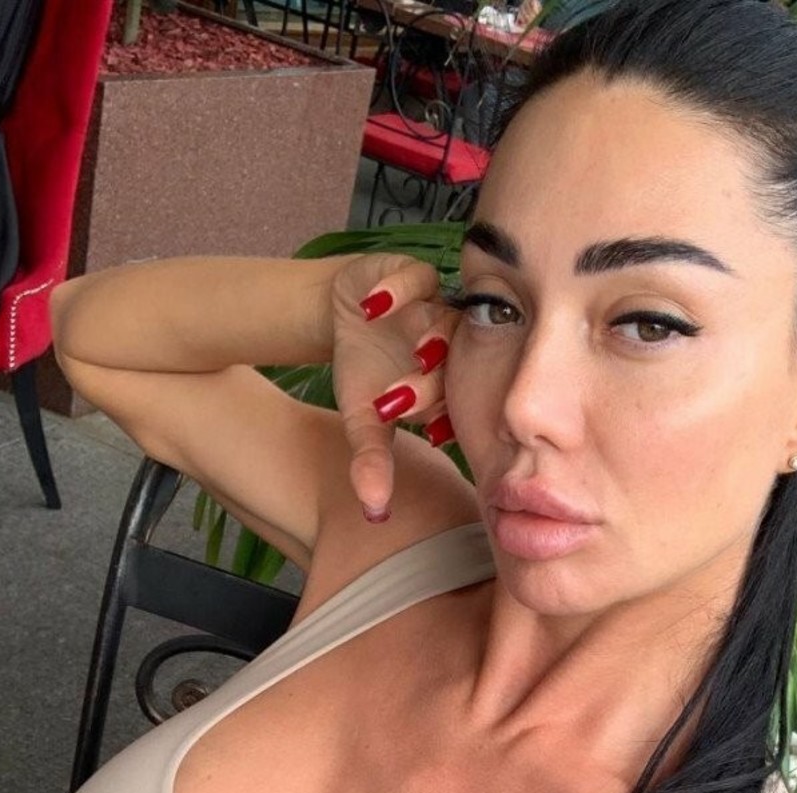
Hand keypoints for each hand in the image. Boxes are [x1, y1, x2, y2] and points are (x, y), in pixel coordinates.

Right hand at [330, 253, 460, 522]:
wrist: (343, 314)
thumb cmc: (364, 370)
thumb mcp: (362, 420)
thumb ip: (372, 463)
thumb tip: (373, 514)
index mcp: (451, 384)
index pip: (453, 402)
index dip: (438, 414)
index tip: (424, 430)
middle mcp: (452, 346)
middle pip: (453, 364)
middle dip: (431, 380)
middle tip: (406, 397)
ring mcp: (436, 307)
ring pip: (444, 319)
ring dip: (429, 333)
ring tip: (413, 347)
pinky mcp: (415, 274)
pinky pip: (417, 277)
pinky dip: (398, 290)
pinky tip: (374, 306)